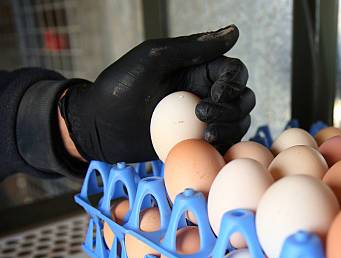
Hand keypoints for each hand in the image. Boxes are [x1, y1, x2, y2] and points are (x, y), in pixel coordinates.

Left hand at [58, 25, 253, 162]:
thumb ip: (193, 47)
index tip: (216, 92)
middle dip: (233, 107)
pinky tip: (206, 143)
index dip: (233, 81)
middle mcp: (205, 93)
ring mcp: (202, 120)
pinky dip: (225, 144)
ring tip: (205, 133)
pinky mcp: (197, 143)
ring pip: (238, 122)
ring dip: (231, 127)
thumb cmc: (119, 88)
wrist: (98, 128)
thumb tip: (234, 31)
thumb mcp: (154, 58)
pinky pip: (225, 143)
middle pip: (243, 98)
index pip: (235, 71)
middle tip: (203, 114)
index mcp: (198, 69)